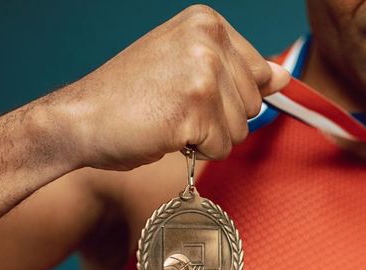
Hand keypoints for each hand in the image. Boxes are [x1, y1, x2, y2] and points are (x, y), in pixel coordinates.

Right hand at [57, 4, 289, 169]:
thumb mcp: (187, 69)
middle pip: (254, 105)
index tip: (190, 92)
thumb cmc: (131, 98)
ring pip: (240, 130)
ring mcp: (203, 72)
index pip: (260, 74)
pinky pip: (221, 148)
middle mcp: (208, 40)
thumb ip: (238, 71)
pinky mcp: (196, 108)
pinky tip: (166, 133)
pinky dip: (196, 151)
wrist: (82, 119)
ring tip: (170, 120)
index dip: (229, 97)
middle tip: (176, 109)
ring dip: (208, 137)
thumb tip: (283, 75)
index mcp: (208, 22)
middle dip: (221, 119)